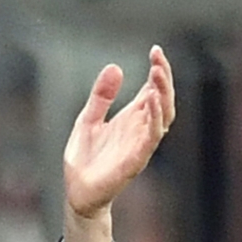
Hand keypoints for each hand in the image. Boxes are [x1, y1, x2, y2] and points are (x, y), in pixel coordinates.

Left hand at [61, 46, 174, 241]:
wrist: (77, 191)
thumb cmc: (85, 158)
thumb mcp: (88, 119)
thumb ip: (101, 96)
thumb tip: (115, 67)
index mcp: (131, 118)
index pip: (153, 90)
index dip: (158, 71)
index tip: (156, 50)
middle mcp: (140, 129)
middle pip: (163, 100)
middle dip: (164, 79)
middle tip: (158, 59)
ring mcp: (140, 145)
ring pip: (163, 117)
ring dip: (163, 95)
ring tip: (157, 74)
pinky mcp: (135, 160)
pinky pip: (151, 138)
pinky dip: (155, 119)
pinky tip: (152, 102)